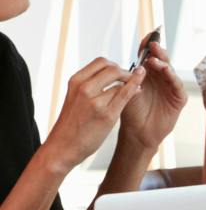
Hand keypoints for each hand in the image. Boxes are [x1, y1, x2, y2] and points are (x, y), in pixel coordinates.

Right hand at [43, 58, 143, 172]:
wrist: (62, 147)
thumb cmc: (71, 124)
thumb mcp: (75, 98)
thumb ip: (90, 85)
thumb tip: (112, 74)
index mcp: (76, 81)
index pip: (101, 62)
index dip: (115, 65)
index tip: (120, 73)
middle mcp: (84, 88)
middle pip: (113, 68)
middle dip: (126, 71)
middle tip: (131, 79)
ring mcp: (95, 100)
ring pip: (121, 80)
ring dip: (133, 80)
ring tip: (137, 85)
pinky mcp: (107, 114)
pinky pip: (126, 94)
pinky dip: (135, 88)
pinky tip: (139, 89)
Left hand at [117, 42, 186, 155]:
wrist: (137, 132)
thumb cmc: (130, 112)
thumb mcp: (125, 90)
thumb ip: (128, 77)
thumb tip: (127, 61)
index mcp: (147, 74)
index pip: (149, 56)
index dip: (148, 47)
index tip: (146, 37)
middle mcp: (160, 78)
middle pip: (161, 60)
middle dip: (158, 51)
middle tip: (152, 44)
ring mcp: (170, 87)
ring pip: (170, 70)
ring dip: (163, 63)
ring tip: (155, 60)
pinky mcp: (178, 98)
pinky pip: (177, 85)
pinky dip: (172, 77)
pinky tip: (166, 71)